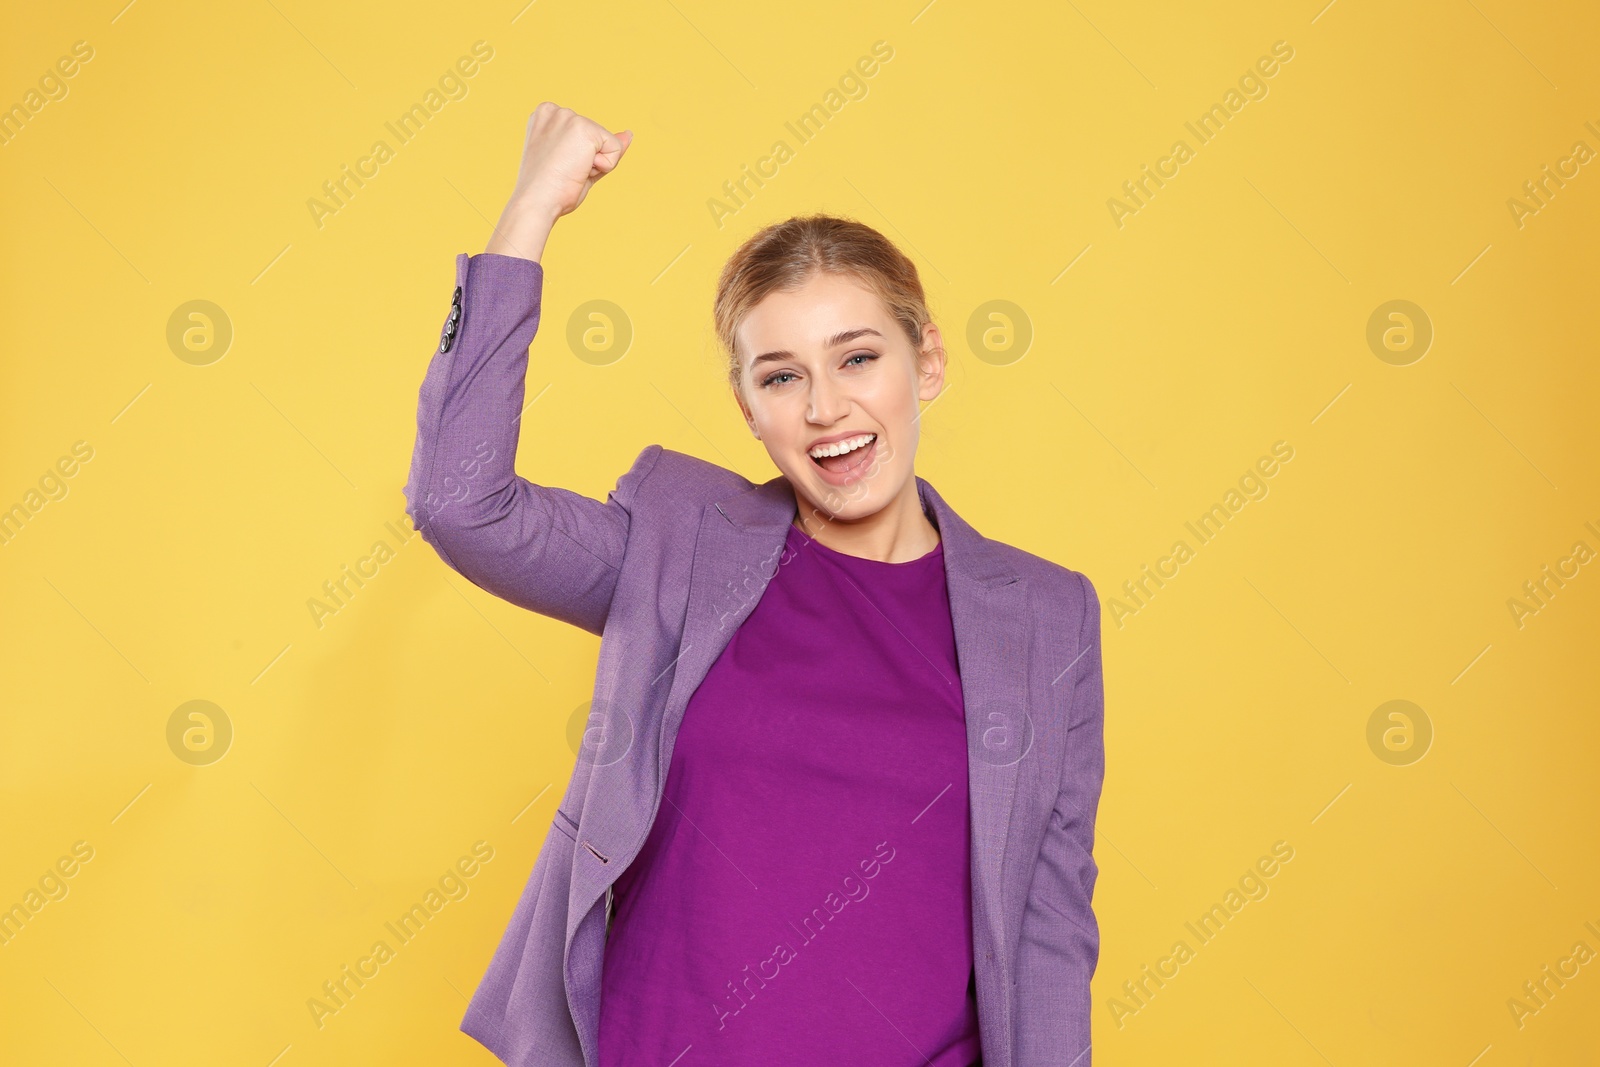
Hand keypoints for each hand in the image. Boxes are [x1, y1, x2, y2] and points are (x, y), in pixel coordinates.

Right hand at [486, 103, 632, 260]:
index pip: (583, 135)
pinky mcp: (584, 128)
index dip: (579, 157)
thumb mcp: (576, 163)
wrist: (537, 202)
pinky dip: (606, 166)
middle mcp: (555, 111)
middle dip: (589, 159)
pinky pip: (615, 148)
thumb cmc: (551, 189)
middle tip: (565, 172)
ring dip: (596, 163)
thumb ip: (601, 147)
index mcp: (545, 116)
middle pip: (596, 136)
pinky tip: (581, 170)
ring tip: (571, 171)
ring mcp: (569, 117)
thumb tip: (629, 134)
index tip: (558, 166)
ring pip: (607, 142)